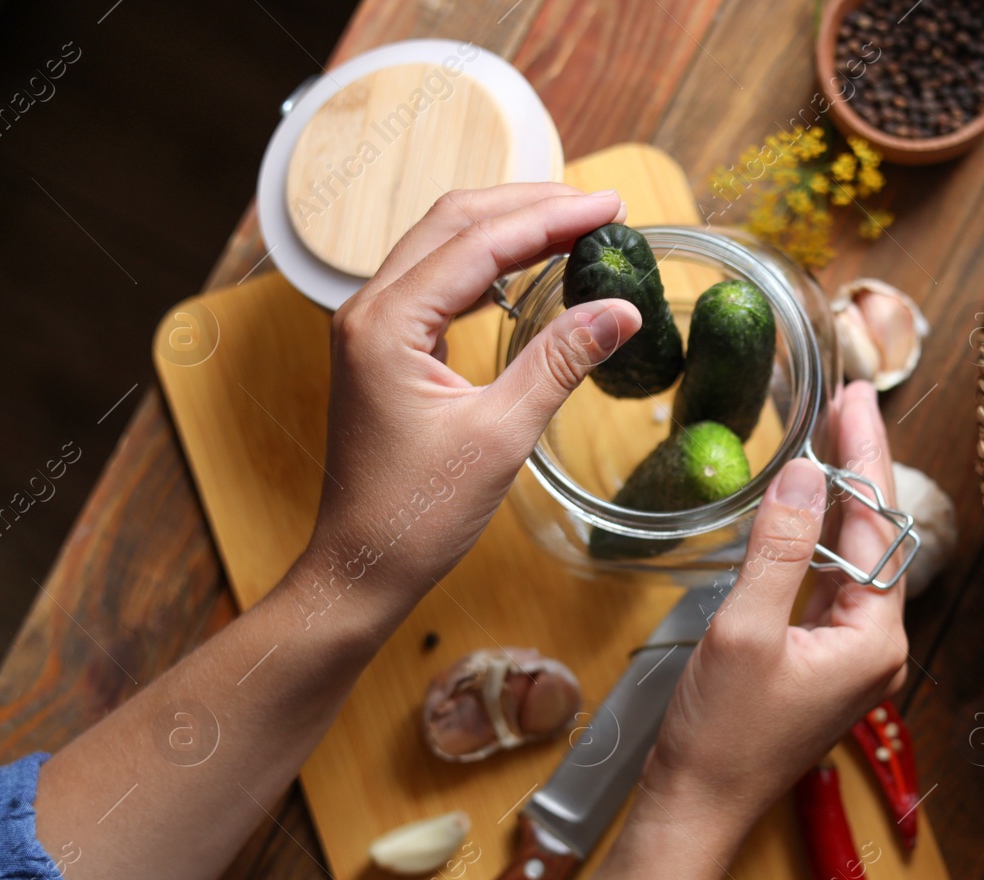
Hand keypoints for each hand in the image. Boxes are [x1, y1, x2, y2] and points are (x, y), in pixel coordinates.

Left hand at [295, 184, 642, 623]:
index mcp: (386, 323)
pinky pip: (438, 285)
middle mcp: (369, 311)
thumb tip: (621, 310)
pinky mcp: (385, 350)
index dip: (550, 217)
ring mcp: (372, 328)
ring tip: (574, 229)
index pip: (479, 242)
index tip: (610, 207)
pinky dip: (488, 268)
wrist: (362, 567)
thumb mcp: (501, 434)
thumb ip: (560, 362)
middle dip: (529, 207)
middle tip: (600, 208)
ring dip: (509, 230)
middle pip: (454, 223)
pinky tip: (529, 272)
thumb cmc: (417, 513)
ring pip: (444, 248)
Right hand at [643, 381, 908, 840]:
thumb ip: (777, 549)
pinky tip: (805, 510)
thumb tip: (803, 474)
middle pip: (875, 539)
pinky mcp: (823, 666)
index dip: (866, 457)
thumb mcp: (745, 631)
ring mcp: (852, 659)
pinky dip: (817, 543)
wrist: (697, 809)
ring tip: (831, 435)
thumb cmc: (720, 736)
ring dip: (840, 502)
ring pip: (853, 561)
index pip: (878, 528)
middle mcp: (877, 649)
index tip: (855, 398)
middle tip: (845, 401)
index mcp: (873, 640)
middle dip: (860, 469)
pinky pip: (830, 588)